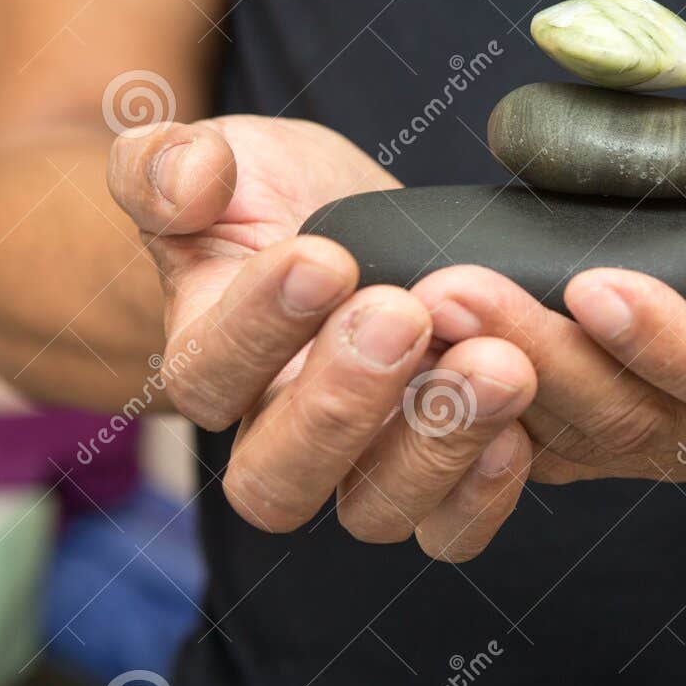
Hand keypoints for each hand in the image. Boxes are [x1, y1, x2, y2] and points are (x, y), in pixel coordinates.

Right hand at [107, 116, 536, 559]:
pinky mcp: (439, 471)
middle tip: (403, 313)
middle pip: (278, 479)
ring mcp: (360, 466)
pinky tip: (520, 426)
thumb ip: (164, 164)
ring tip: (495, 363)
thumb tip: (189, 178)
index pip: (207, 375)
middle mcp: (277, 435)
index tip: (322, 259)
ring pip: (376, 511)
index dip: (260, 325)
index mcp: (209, 361)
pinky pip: (450, 529)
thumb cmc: (266, 195)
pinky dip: (486, 494)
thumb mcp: (217, 156)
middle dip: (341, 401)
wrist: (343, 216)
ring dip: (437, 444)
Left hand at [410, 100, 685, 482]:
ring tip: (425, 306)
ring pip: (576, 435)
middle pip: (637, 419)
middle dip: (544, 355)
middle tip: (456, 291)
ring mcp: (674, 438)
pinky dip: (482, 401)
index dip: (668, 344)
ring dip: (494, 376)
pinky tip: (421, 347)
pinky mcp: (614, 426)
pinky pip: (545, 436)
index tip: (596, 284)